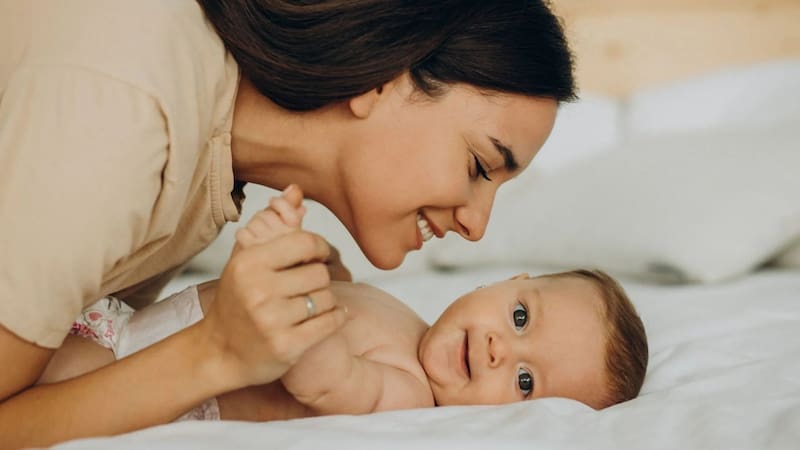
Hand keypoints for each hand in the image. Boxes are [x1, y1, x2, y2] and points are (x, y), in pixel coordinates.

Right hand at [202, 186, 347, 386]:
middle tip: (308, 286)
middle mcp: (258, 290)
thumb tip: (296, 190)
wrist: (219, 352)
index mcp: (248, 263)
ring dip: (326, 301)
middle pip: (319, 273)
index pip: (304, 243)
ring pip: (326, 298)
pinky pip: (329, 323)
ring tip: (311, 303)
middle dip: (319, 278)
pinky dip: (336, 318)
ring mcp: (271, 320)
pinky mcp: (286, 346)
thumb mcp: (247, 259)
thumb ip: (274, 225)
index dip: (319, 248)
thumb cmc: (236, 301)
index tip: (316, 256)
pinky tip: (328, 316)